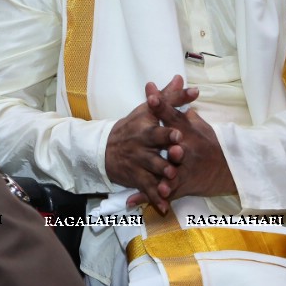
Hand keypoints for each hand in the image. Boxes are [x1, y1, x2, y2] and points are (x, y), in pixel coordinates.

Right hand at [106, 76, 197, 212]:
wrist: (103, 149)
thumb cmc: (131, 128)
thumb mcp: (146, 111)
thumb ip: (168, 97)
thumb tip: (182, 79)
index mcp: (145, 128)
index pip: (157, 128)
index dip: (167, 131)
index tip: (178, 131)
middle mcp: (141, 145)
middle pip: (155, 148)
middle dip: (166, 151)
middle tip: (178, 153)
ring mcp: (138, 163)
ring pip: (152, 170)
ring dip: (163, 175)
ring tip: (172, 179)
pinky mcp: (135, 178)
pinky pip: (146, 189)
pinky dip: (155, 198)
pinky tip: (164, 206)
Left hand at [146, 79, 235, 200]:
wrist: (231, 170)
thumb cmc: (211, 144)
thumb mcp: (198, 123)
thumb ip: (180, 106)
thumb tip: (172, 82)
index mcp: (187, 131)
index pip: (172, 114)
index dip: (161, 104)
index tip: (150, 94)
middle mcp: (186, 148)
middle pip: (170, 141)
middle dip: (162, 138)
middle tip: (146, 134)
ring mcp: (185, 168)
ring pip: (170, 170)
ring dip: (160, 174)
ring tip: (146, 179)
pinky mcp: (183, 185)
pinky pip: (165, 192)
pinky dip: (151, 198)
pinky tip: (133, 200)